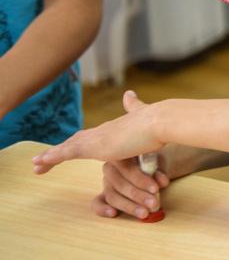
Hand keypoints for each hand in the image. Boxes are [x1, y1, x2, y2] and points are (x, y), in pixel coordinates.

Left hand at [32, 90, 161, 173]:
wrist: (162, 121)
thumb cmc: (161, 123)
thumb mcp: (145, 115)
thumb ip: (135, 107)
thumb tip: (129, 94)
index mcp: (116, 127)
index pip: (93, 134)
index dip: (81, 140)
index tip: (72, 145)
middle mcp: (103, 130)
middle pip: (76, 139)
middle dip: (62, 149)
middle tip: (45, 158)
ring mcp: (98, 137)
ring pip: (68, 146)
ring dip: (51, 156)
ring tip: (36, 164)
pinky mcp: (94, 146)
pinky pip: (66, 153)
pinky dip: (52, 158)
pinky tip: (39, 164)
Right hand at [93, 156, 170, 218]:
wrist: (149, 166)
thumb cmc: (152, 163)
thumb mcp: (158, 165)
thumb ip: (159, 172)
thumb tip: (161, 182)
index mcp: (121, 155)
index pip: (126, 167)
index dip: (140, 179)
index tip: (155, 189)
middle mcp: (110, 168)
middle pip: (119, 184)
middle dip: (137, 196)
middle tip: (153, 204)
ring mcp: (106, 182)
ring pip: (112, 196)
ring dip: (129, 206)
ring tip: (144, 213)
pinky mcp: (104, 195)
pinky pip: (97, 203)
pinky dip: (103, 209)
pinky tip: (113, 213)